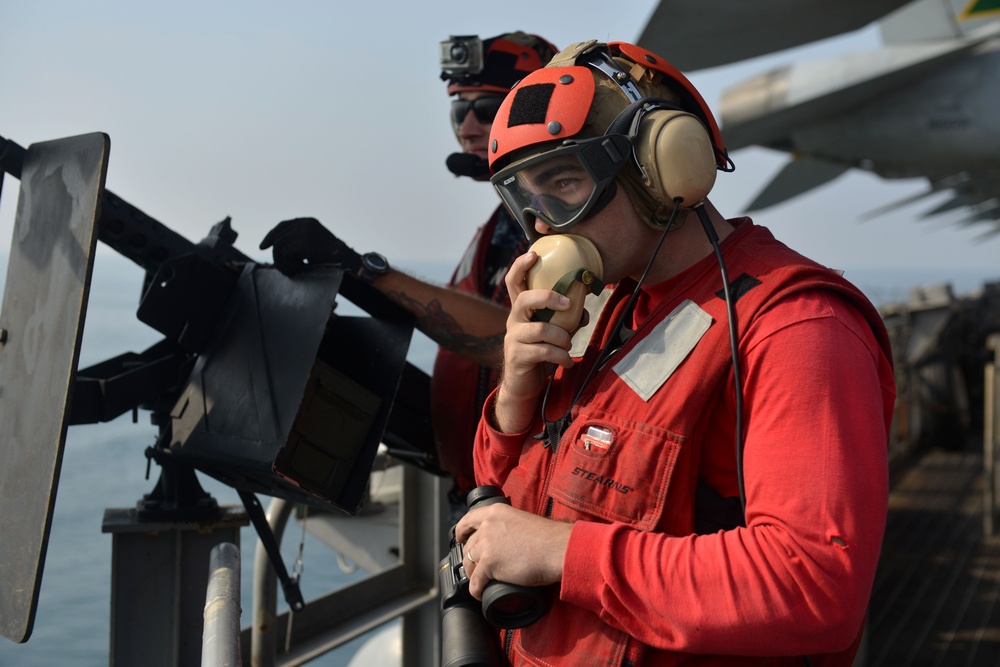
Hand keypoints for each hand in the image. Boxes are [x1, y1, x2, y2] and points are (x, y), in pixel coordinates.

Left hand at [259, 217, 361, 275]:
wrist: (348, 263)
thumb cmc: (332, 259)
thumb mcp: (313, 246)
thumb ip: (298, 240)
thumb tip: (273, 244)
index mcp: (309, 222)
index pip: (283, 225)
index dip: (270, 235)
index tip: (263, 246)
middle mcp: (306, 223)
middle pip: (278, 236)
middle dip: (276, 255)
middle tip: (285, 269)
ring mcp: (305, 231)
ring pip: (279, 246)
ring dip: (282, 262)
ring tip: (293, 270)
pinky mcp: (304, 242)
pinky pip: (284, 254)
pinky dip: (289, 265)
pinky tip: (300, 269)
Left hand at [455, 502, 571, 600]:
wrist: (556, 549)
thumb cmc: (548, 537)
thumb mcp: (522, 521)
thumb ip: (508, 527)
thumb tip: (505, 540)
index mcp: (495, 512)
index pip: (468, 520)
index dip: (461, 531)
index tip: (459, 538)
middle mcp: (487, 526)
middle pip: (469, 545)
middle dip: (469, 558)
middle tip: (475, 566)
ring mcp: (487, 545)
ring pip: (469, 563)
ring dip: (472, 574)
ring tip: (479, 581)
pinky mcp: (489, 564)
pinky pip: (475, 581)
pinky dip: (476, 590)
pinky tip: (479, 594)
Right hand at [493, 251, 574, 432]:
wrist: (524, 385)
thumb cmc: (540, 353)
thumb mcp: (553, 333)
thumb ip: (565, 319)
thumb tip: (583, 309)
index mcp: (521, 311)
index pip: (514, 282)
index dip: (521, 266)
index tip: (534, 253)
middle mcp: (514, 320)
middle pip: (524, 299)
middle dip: (548, 297)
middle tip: (567, 303)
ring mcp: (513, 339)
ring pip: (540, 329)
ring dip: (562, 338)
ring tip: (568, 346)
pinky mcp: (517, 357)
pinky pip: (544, 351)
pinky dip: (561, 356)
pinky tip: (567, 362)